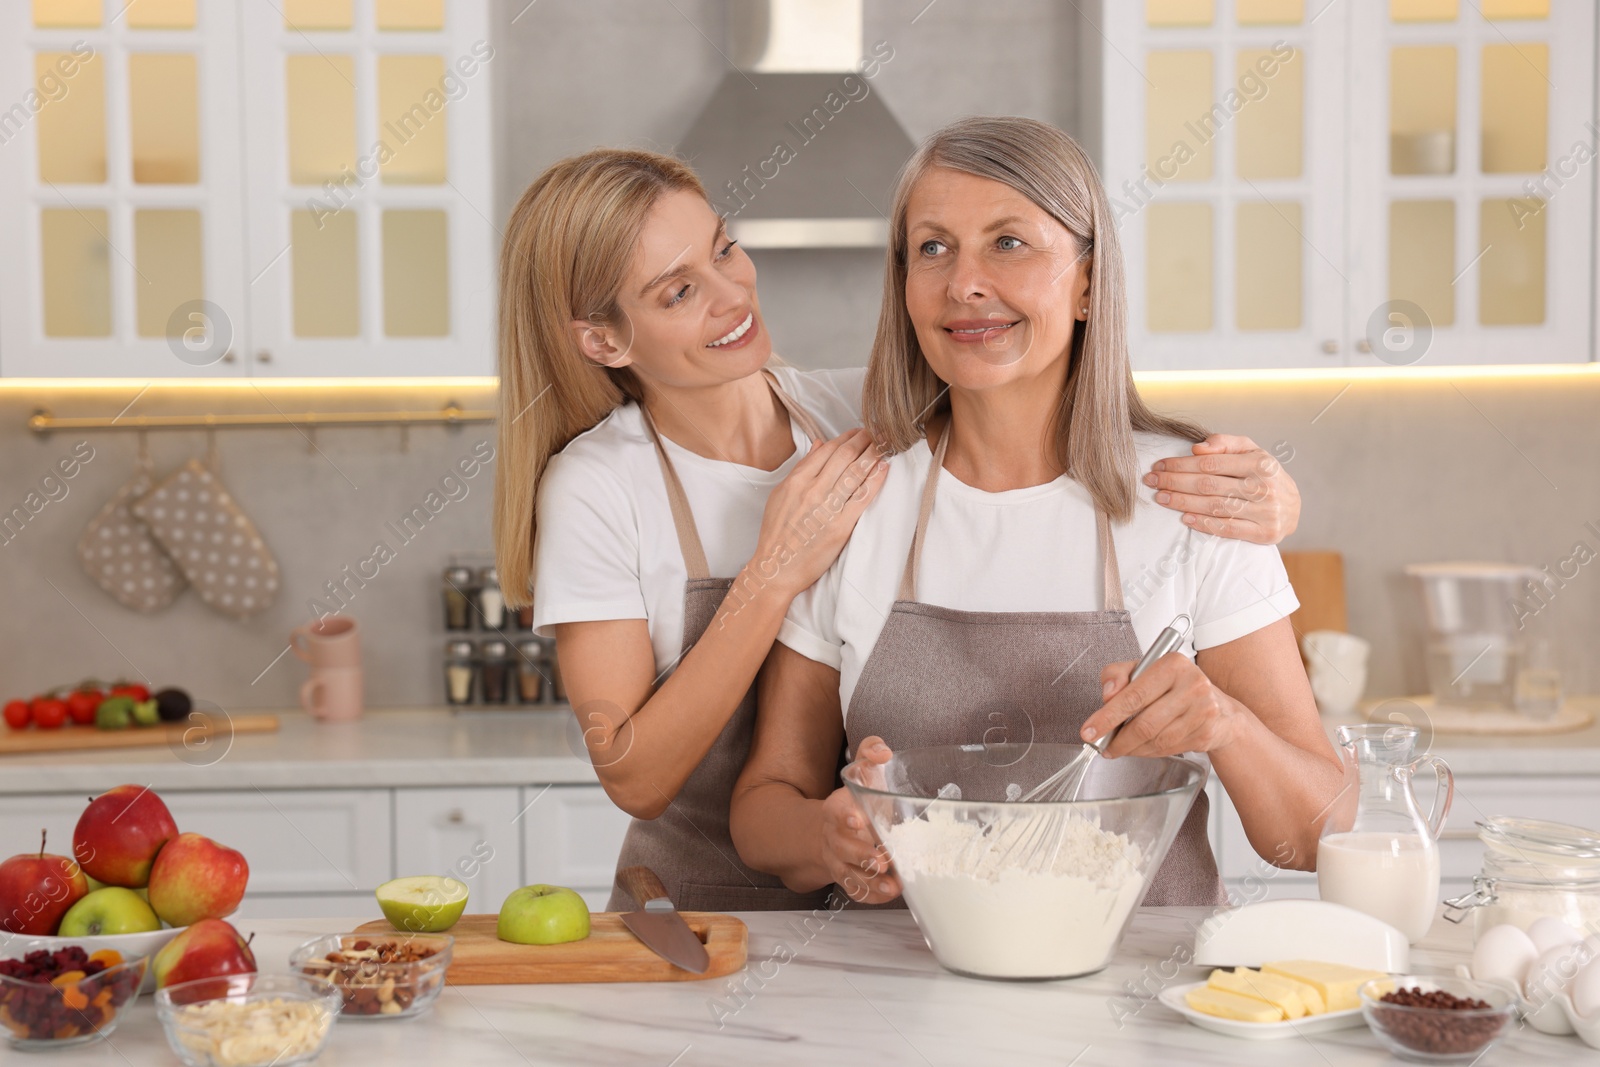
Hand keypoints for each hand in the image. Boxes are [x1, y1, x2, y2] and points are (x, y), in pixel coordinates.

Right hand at [752, 429, 888, 595]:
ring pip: (855, 472)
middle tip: (876, 433)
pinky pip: (863, 497)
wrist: (776, 568)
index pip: (826, 450)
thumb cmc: (776, 534)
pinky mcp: (841, 525)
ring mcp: (827, 508)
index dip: (845, 437)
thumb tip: (818, 445)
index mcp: (796, 481)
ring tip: (884, 444)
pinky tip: (884, 468)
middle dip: (863, 440)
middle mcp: (812, 491)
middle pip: (844, 456)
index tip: (856, 432)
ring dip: (873, 454)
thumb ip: (801, 468)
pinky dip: (875, 480)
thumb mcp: (781, 494)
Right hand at [823, 736, 898, 902]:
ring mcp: (839, 860)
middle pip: (841, 849)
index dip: (844, 817)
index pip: (834, 812)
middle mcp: (834, 837)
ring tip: (892, 885)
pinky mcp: (849, 878)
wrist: (837, 827)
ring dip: (869, 882)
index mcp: (836, 808)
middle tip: (883, 859)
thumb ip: (870, 752)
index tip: (859, 820)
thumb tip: (883, 752)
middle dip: (861, 855)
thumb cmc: (857, 798)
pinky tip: (890, 893)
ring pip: (848, 875)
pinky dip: (871, 895)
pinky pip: (856, 891)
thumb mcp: (862, 771)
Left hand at [1081, 654, 1241, 757]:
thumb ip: (1118, 674)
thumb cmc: (1175, 686)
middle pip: (1144, 724)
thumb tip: (1108, 694)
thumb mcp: (1144, 670)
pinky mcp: (1207, 733)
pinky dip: (1149, 752)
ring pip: (1156, 740)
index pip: (1134, 695)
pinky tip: (1143, 747)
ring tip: (1122, 747)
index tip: (1090, 731)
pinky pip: (1168, 749)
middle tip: (1104, 746)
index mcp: (1173, 664)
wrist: (1219, 708)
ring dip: (1133, 749)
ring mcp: (1203, 711)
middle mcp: (1192, 685)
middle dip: (1118, 740)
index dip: (1107, 717)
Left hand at [1144, 434, 1298, 544]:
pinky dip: (1203, 524)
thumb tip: (1196, 449)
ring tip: (1161, 498)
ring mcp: (1265, 512)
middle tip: (1151, 481)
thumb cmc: (1264, 474)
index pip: (1211, 463)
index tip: (1159, 465)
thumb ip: (1225, 443)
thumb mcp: (1251, 451)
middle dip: (1175, 482)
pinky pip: (1227, 529)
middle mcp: (1264, 487)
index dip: (1181, 464)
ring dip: (1182, 503)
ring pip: (1214, 507)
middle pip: (1208, 485)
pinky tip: (1184, 518)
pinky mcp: (1264, 533)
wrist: (1293, 507)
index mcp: (1260, 463)